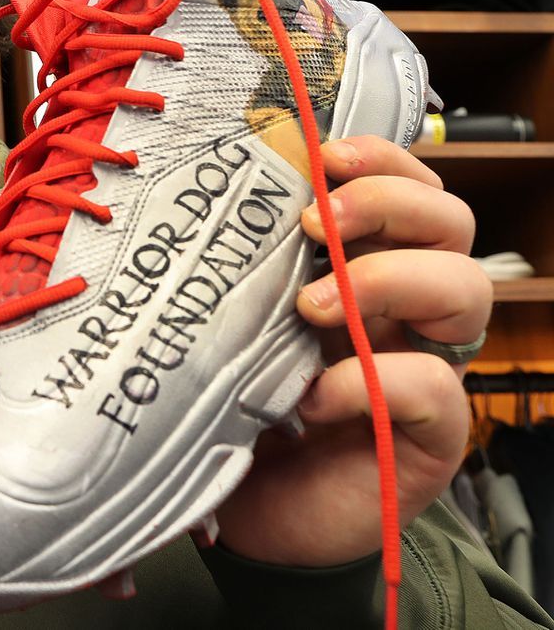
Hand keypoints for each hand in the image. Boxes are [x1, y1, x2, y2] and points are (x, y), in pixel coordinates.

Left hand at [214, 135, 487, 567]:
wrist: (250, 514)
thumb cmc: (237, 407)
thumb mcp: (231, 325)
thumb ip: (239, 273)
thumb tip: (203, 201)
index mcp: (361, 267)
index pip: (406, 187)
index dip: (379, 159)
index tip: (323, 156)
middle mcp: (404, 309)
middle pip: (450, 222)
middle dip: (389, 202)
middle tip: (317, 223)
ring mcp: (423, 367)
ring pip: (467, 290)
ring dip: (391, 279)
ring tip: (311, 307)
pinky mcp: (429, 435)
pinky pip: (437, 389)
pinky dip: (373, 382)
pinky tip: (314, 399)